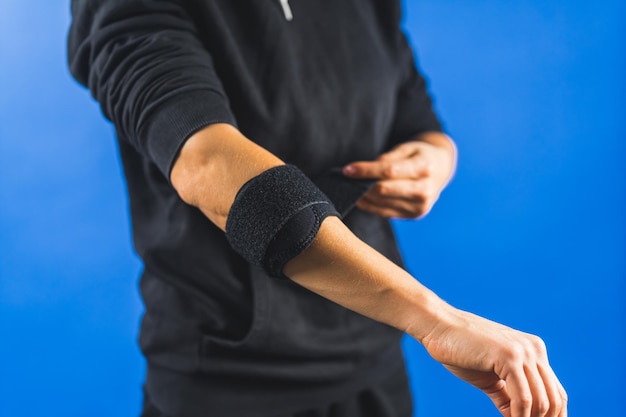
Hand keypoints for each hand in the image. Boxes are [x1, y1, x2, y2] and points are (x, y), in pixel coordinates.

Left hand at [342, 132, 456, 217]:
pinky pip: (385, 213)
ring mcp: (420, 206)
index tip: (348, 169)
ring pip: (382, 203)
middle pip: (384, 190)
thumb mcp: (407, 148)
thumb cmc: (419, 156)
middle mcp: (425, 190)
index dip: (366, 171)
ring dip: (363, 196)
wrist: (440, 169)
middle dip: (362, 185)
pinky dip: (370, 206)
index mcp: (424, 168)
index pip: (389, 171)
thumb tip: (367, 169)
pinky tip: (361, 199)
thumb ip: (389, 158)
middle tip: (346, 179)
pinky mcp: (414, 215)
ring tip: (352, 187)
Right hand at [416, 307, 567, 416]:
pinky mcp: (509, 356)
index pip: (556, 392)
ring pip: (542, 401)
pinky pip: (523, 398)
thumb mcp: (490, 378)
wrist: (438, 326)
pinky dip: (519, 416)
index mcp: (533, 351)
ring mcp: (523, 351)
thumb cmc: (459, 350)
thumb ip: (508, 396)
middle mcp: (534, 349)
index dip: (553, 416)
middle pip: (554, 398)